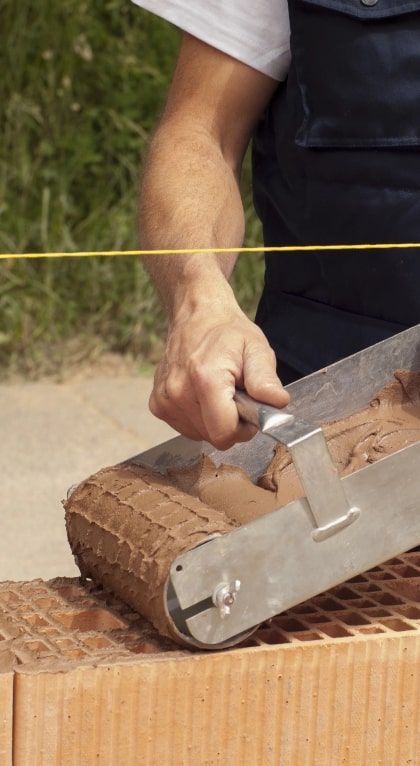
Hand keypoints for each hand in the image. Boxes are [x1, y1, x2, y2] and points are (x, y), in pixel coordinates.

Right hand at [149, 302, 289, 449]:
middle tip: (234, 394)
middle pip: (213, 436)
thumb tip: (277, 403)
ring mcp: (165, 400)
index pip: (225, 434)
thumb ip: (266, 380)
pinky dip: (198, 416)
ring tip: (217, 391)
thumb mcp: (256, 349)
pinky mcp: (157, 404)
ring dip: (213, 419)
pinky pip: (186, 427)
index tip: (248, 409)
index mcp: (205, 379)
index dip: (243, 428)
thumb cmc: (228, 333)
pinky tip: (201, 393)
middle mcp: (178, 392)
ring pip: (200, 434)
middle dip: (229, 422)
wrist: (196, 316)